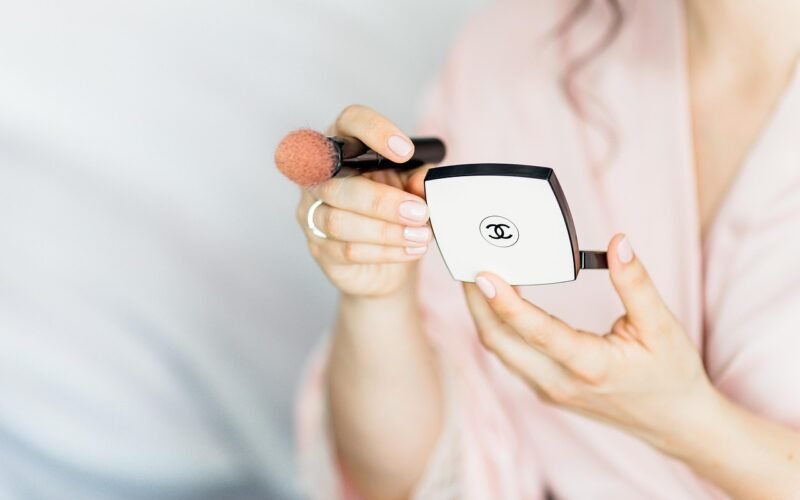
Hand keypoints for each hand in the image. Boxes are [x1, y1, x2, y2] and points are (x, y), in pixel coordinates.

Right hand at [295, 105, 433, 297]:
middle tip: (420, 212)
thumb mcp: (415, 189)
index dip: (374, 131)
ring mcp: (313, 214)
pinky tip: (410, 250)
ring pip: (339, 221)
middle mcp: (321, 177)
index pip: (350, 122)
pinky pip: (347, 251)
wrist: (388, 262)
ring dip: (387, 231)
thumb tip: (420, 182)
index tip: (405, 151)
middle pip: (338, 184)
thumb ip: (419, 180)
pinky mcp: (319, 249)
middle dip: (383, 201)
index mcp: (347, 148)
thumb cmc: (397, 213)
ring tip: (420, 235)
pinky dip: (385, 251)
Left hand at [463, 233, 716, 451]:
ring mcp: (548, 390)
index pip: (537, 333)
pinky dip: (498, 325)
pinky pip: (511, 355)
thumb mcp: (662, 327)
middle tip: (467, 262)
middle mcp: (560, 384)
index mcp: (590, 368)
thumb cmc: (670, 375)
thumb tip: (618, 242)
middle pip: (500, 343)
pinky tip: (498, 300)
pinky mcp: (545, 389)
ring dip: (483, 313)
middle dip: (477, 302)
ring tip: (476, 275)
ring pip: (500, 350)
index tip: (483, 275)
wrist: (675, 424)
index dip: (506, 303)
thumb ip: (636, 284)